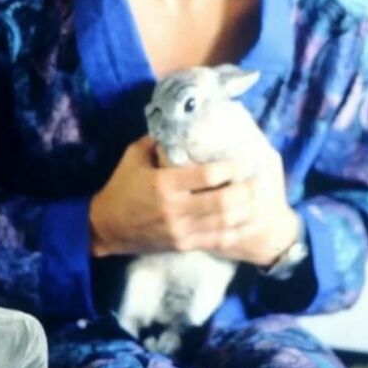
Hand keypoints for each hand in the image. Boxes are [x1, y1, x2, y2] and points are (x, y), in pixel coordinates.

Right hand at [89, 135, 298, 265]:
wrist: (106, 227)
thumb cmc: (121, 186)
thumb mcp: (134, 156)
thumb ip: (159, 141)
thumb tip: (183, 121)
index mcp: (164, 184)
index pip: (206, 175)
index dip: (231, 167)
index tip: (246, 158)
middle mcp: (175, 210)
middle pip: (222, 203)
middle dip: (246, 191)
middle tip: (261, 178)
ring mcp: (180, 231)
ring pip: (224, 224)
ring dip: (247, 212)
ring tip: (262, 198)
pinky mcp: (183, 245)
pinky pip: (217, 241)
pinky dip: (238, 232)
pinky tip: (252, 223)